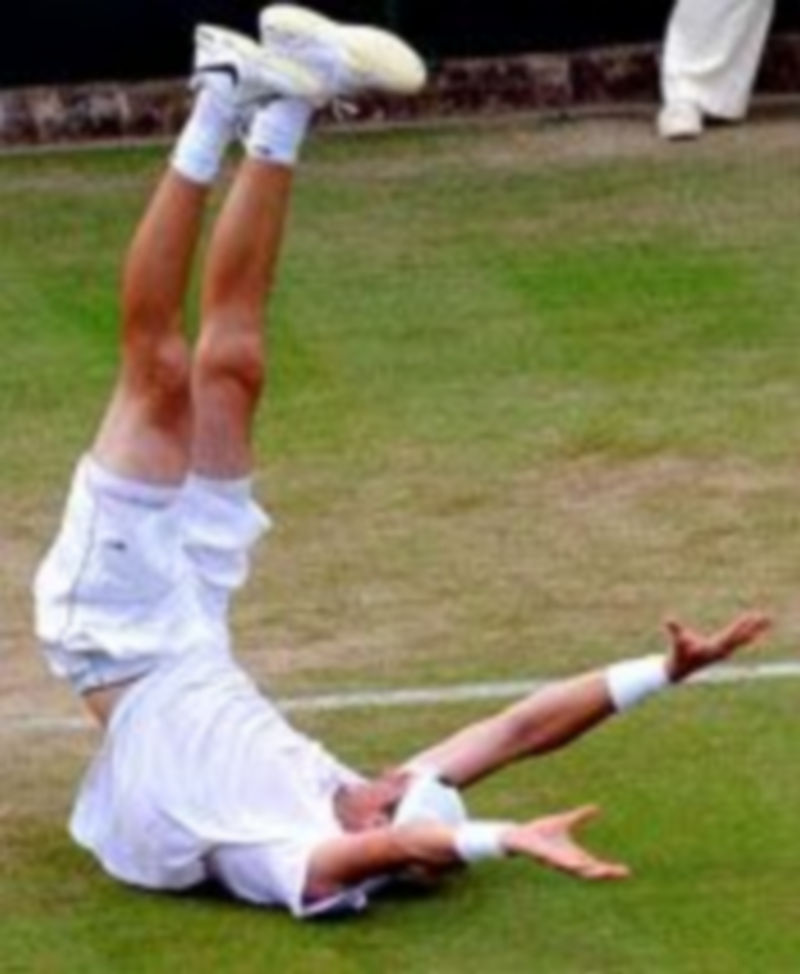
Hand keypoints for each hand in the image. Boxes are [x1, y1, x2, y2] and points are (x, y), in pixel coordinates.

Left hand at [503, 805, 629, 880]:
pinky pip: (559, 863)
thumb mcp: (565, 821)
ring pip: (576, 871)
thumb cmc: (542, 831)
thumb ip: (580, 816)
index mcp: (574, 856)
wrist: (521, 834)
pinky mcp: (546, 857)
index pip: (597, 866)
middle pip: (591, 872)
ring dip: (589, 870)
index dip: (611, 870)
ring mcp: (558, 862)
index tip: (627, 872)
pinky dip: (569, 864)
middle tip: (620, 874)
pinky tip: (578, 864)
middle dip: (605, 873)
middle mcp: (568, 862)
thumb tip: (597, 807)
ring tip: (603, 871)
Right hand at [664, 611, 770, 682]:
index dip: (742, 626)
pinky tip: (753, 631)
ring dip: (753, 630)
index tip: (751, 617)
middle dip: (754, 627)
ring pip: (742, 640)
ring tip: (764, 621)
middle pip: (742, 638)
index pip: (732, 635)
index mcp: (715, 649)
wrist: (679, 671)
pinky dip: (746, 634)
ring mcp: (723, 652)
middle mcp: (723, 651)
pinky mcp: (721, 651)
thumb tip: (669, 621)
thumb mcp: (677, 643)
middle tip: (767, 617)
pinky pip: (738, 641)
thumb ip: (675, 632)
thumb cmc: (679, 655)